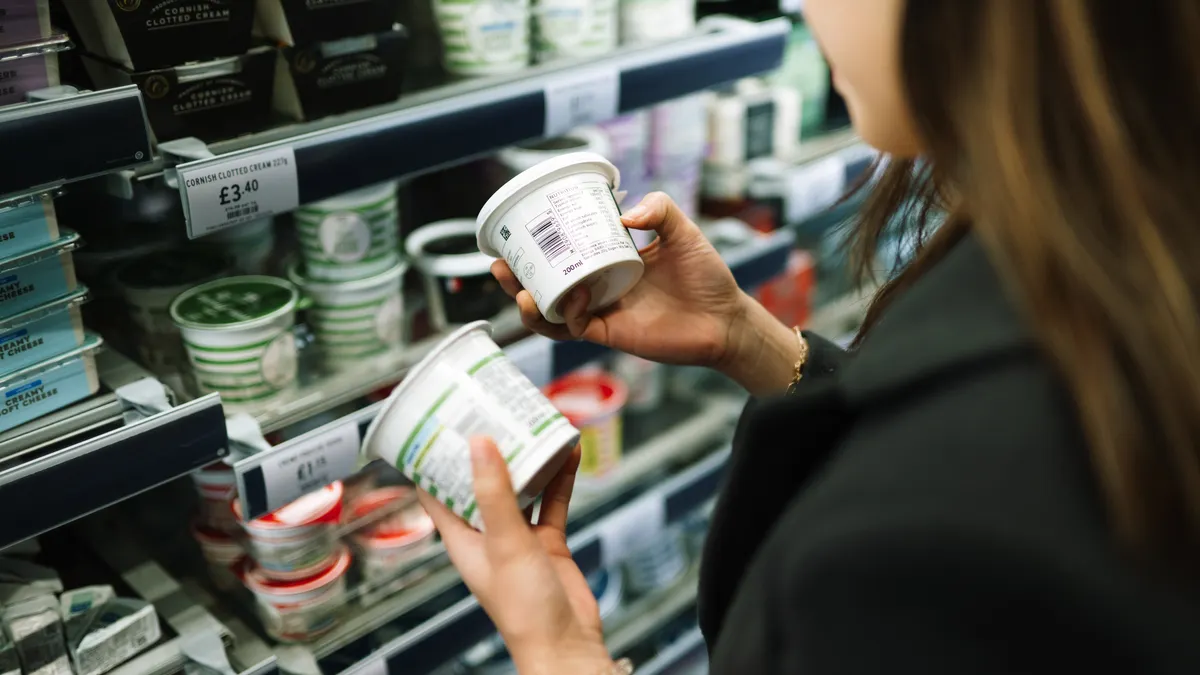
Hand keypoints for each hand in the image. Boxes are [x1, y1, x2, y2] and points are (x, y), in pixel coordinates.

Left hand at [417, 438, 613, 674]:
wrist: (566, 644)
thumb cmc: (524, 611)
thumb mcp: (505, 542)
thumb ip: (495, 493)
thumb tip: (479, 444)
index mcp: (462, 538)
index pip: (435, 491)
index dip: (432, 458)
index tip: (437, 425)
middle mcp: (487, 534)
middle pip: (479, 482)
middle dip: (485, 450)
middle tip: (490, 413)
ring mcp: (518, 537)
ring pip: (519, 487)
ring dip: (525, 459)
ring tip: (530, 425)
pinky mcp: (547, 541)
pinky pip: (552, 500)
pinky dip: (559, 477)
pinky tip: (567, 453)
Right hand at [492, 192, 746, 367]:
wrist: (726, 318)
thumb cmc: (706, 275)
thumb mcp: (682, 230)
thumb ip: (659, 209)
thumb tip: (624, 215)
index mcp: (607, 260)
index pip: (563, 253)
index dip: (535, 247)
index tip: (514, 233)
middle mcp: (598, 287)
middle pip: (545, 285)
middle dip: (516, 279)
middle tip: (498, 265)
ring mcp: (602, 312)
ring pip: (553, 313)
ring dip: (530, 305)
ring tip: (519, 291)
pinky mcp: (612, 334)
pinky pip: (578, 329)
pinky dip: (568, 316)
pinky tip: (570, 299)